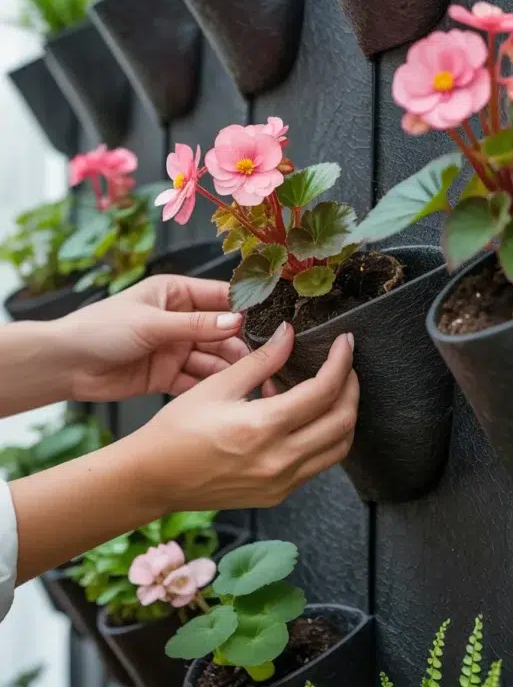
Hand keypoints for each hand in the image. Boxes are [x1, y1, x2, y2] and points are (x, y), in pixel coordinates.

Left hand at [55, 275, 248, 402]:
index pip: (219, 296)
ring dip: (230, 368)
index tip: (271, 320)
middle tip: (267, 356)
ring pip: (213, 358)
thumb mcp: (152, 322)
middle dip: (241, 343)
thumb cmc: (100, 329)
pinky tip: (229, 393)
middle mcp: (179, 320)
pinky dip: (212, 387)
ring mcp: (175, 349)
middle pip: (222, 331)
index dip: (244, 307)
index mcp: (174, 293)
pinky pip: (197, 380)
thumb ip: (196, 325)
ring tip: (254, 378)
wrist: (66, 364)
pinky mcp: (168, 376)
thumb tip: (237, 321)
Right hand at [135, 321, 358, 511]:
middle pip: (342, 422)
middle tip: (345, 365)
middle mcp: (278, 460)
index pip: (323, 392)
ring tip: (330, 391)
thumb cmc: (177, 431)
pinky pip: (317, 464)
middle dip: (352, 388)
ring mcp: (281, 483)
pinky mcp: (278, 494)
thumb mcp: (218, 386)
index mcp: (262, 428)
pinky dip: (322, 437)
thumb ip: (261, 360)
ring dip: (343, 416)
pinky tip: (301, 418)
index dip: (341, 363)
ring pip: (338, 448)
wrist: (154, 477)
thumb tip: (289, 334)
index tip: (345, 344)